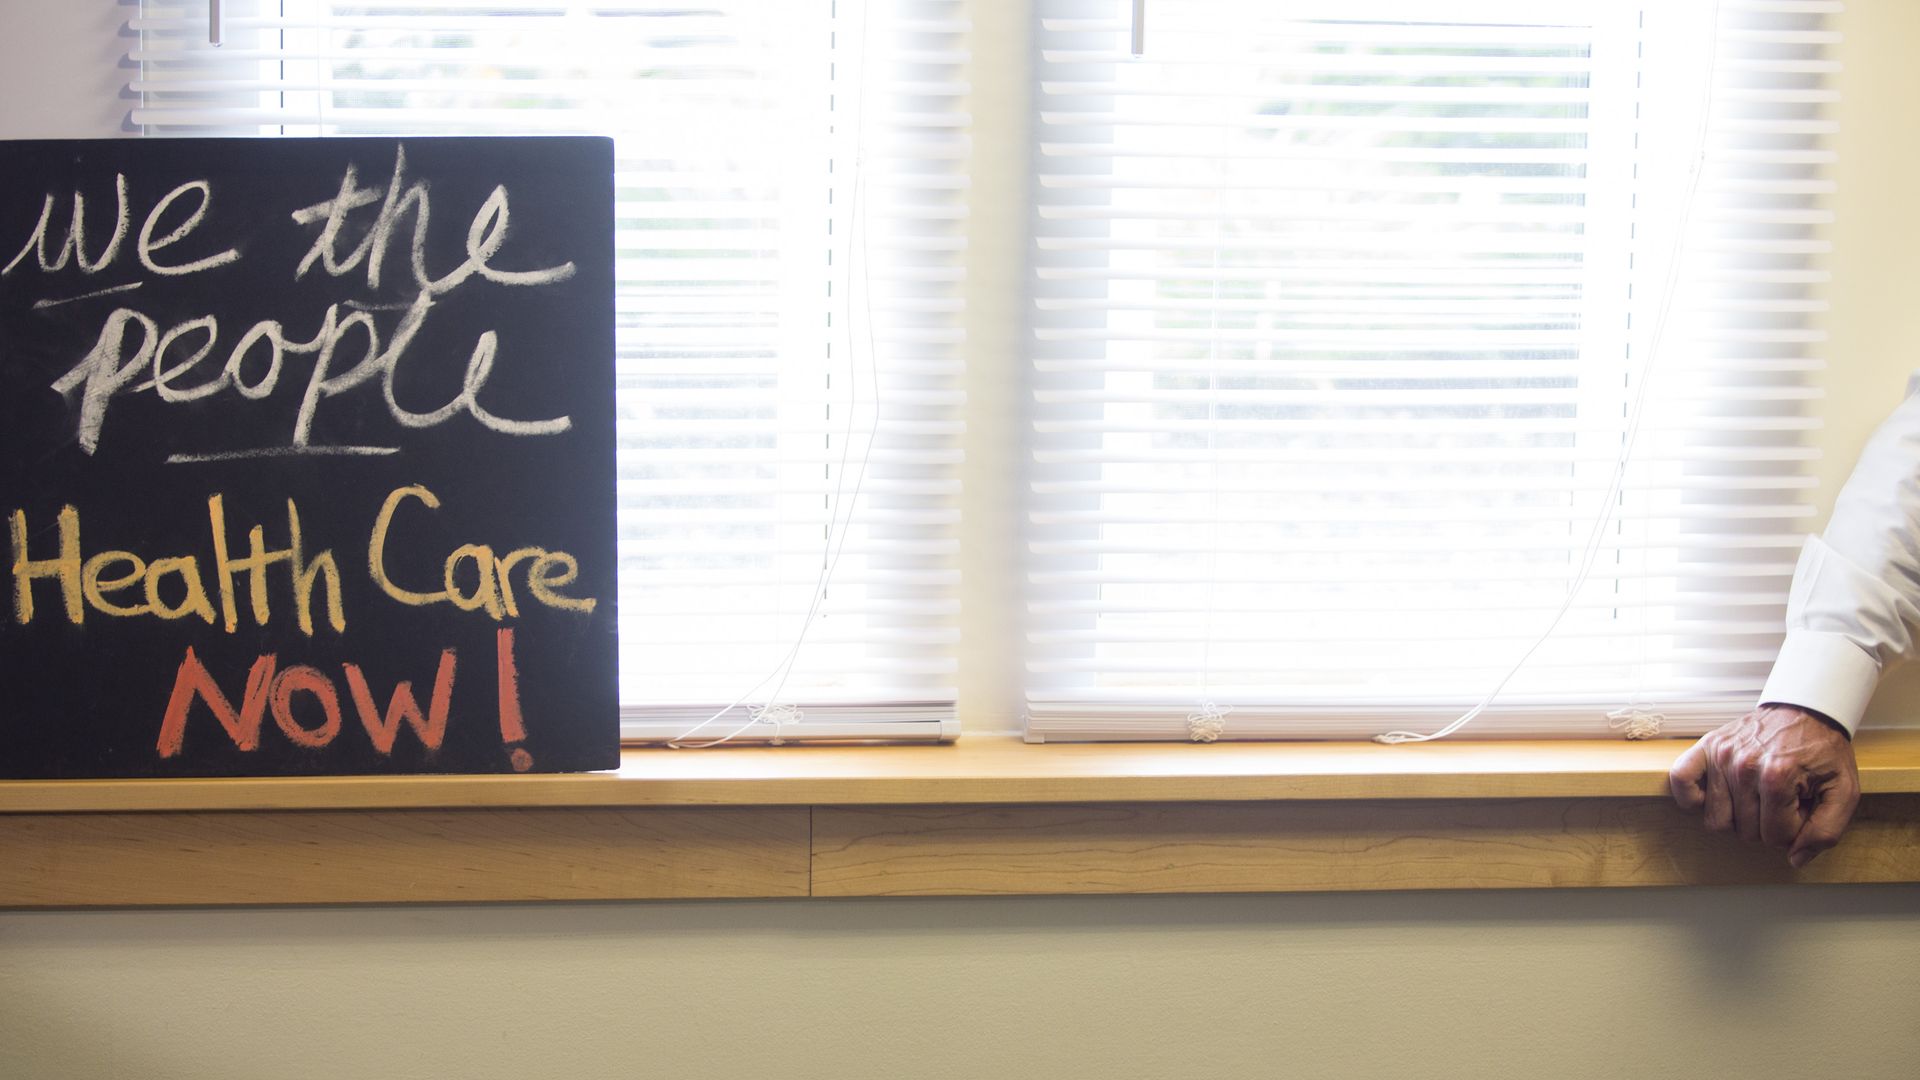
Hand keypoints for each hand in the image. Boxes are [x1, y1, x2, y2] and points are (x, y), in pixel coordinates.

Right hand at [1669, 704, 1859, 867]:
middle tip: (1781, 803)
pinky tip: (1717, 797)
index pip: (1776, 836)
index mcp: (1777, 776)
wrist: (1806, 711)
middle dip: (1768, 826)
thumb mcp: (1844, 791)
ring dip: (1737, 818)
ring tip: (1755, 799)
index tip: (1801, 811)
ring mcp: (1721, 755)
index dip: (1794, 831)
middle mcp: (1744, 765)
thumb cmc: (1823, 751)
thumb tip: (1796, 858)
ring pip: (1716, 821)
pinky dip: (1693, 799)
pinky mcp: (1706, 747)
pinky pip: (1682, 783)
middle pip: (1746, 832)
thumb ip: (1827, 830)